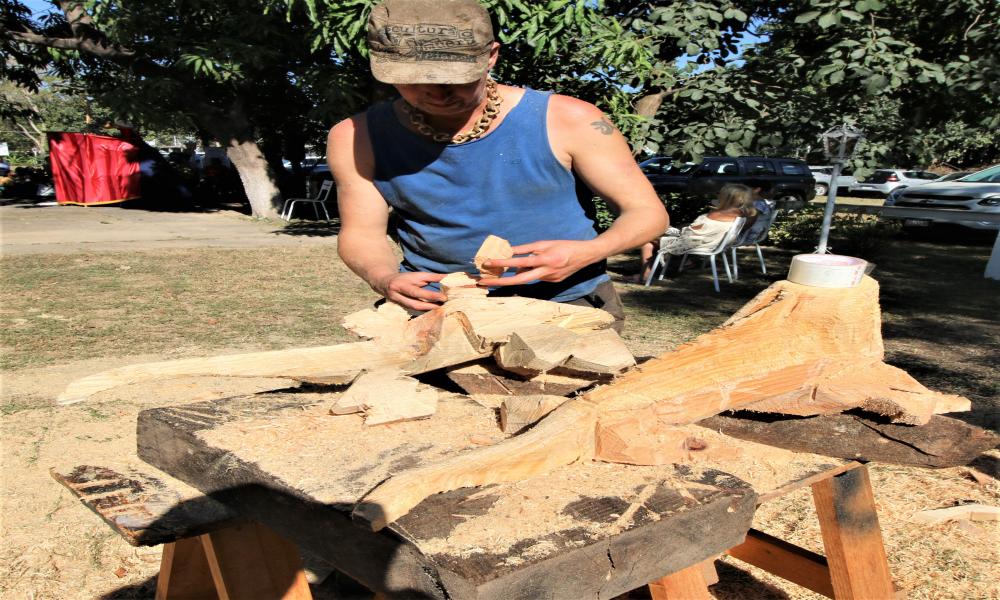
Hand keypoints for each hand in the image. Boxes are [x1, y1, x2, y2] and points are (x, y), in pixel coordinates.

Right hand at [373, 271, 446, 310]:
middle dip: (430, 306)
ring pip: (414, 309)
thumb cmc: (404, 278)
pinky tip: (433, 311)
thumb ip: (432, 277)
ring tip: (440, 309)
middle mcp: (398, 295)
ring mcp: (398, 303)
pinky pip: (413, 311)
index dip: (431, 295)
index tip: (444, 297)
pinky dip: (424, 311)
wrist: (384, 283)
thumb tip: (447, 277)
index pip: (418, 291)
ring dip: (428, 310)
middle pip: (415, 303)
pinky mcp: (400, 308)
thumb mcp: (417, 275)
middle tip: (443, 306)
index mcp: (402, 284)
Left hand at [478, 240, 600, 286]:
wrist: (587, 255)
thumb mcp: (545, 243)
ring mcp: (550, 280)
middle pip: (519, 280)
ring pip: (527, 278)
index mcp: (546, 259)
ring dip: (515, 275)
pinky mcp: (552, 282)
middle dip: (499, 281)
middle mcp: (547, 272)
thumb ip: (528, 249)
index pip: (520, 262)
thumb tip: (511, 253)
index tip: (488, 263)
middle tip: (483, 282)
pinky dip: (528, 273)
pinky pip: (535, 278)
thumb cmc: (565, 246)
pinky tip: (527, 269)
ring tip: (500, 274)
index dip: (503, 262)